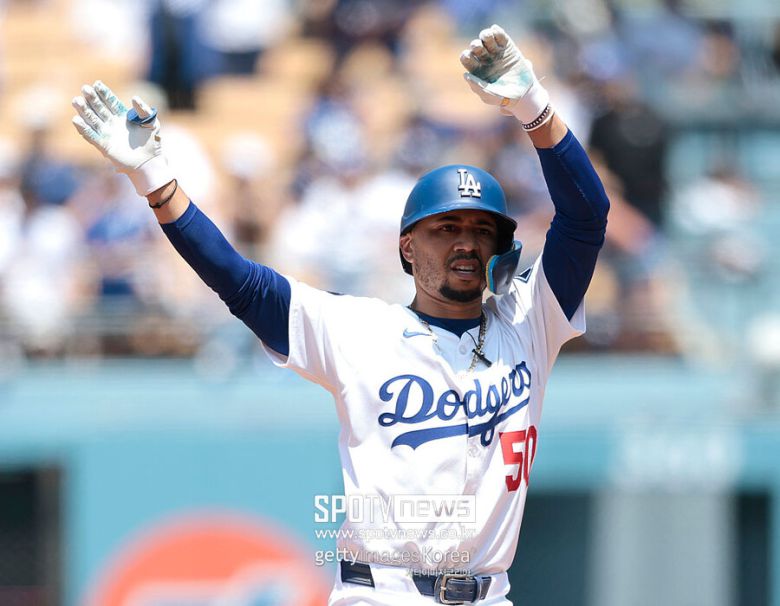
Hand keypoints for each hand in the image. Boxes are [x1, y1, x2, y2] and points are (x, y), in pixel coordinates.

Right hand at [72, 81, 173, 195]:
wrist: (150, 162)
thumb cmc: (152, 142)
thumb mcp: (152, 123)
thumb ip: (144, 110)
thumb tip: (134, 98)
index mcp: (123, 116)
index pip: (111, 102)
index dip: (104, 93)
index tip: (97, 84)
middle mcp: (113, 124)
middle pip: (99, 108)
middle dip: (92, 99)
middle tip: (85, 88)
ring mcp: (107, 134)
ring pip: (93, 120)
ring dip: (84, 111)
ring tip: (77, 100)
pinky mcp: (104, 146)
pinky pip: (92, 136)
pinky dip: (84, 129)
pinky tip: (77, 120)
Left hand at [460, 25, 549, 124]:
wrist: (524, 94)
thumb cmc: (504, 98)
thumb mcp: (489, 96)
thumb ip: (478, 87)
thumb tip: (465, 75)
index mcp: (477, 70)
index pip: (466, 59)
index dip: (465, 55)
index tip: (468, 56)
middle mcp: (485, 59)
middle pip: (476, 46)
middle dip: (475, 44)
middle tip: (478, 47)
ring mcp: (497, 52)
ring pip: (487, 38)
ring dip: (485, 35)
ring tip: (488, 37)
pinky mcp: (508, 47)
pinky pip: (501, 36)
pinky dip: (497, 31)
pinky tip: (495, 30)